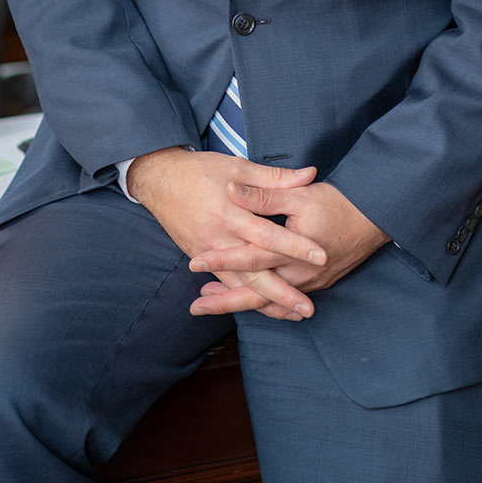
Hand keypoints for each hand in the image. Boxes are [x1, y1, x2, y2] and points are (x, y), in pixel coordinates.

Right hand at [126, 147, 326, 319]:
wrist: (161, 180)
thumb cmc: (202, 170)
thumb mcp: (239, 167)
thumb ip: (274, 178)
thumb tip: (310, 174)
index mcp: (231, 212)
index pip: (269, 234)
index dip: (295, 246)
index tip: (320, 256)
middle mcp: (220, 237)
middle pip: (255, 271)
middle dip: (283, 292)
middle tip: (309, 308)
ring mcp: (208, 252)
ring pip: (240, 285)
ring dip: (266, 303)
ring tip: (293, 315)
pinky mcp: (200, 258)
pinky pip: (225, 284)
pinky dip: (242, 299)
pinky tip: (263, 308)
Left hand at [188, 180, 389, 318]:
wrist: (377, 218)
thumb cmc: (338, 202)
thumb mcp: (299, 194)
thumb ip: (264, 196)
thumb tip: (231, 191)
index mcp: (291, 250)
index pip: (248, 258)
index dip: (220, 261)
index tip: (195, 263)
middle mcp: (299, 274)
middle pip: (255, 293)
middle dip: (224, 301)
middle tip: (195, 307)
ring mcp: (310, 283)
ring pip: (270, 302)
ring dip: (241, 303)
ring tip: (213, 303)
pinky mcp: (318, 284)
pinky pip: (286, 301)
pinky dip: (266, 304)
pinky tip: (253, 300)